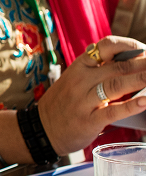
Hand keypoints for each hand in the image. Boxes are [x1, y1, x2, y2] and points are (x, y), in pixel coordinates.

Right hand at [40, 35, 145, 154]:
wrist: (40, 130)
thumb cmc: (63, 104)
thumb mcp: (74, 80)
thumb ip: (97, 71)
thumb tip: (133, 63)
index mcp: (79, 67)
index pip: (106, 46)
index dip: (130, 45)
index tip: (144, 50)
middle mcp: (81, 81)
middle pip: (118, 66)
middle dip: (144, 64)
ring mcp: (84, 101)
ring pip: (117, 85)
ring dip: (141, 80)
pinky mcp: (88, 121)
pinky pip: (113, 111)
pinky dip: (131, 106)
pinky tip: (145, 101)